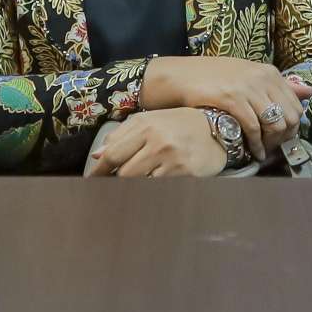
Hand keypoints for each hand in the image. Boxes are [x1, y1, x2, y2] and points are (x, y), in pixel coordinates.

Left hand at [85, 108, 227, 177]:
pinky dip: (151, 191)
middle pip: (123, 172)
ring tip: (128, 190)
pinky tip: (151, 189)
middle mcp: (158, 141)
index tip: (91, 180)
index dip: (99, 171)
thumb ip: (123, 134)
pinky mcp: (185, 174)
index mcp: (145, 125)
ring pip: (139, 183)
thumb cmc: (181, 124)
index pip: (113, 153)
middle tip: (106, 189)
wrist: (219, 128)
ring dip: (130, 189)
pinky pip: (159, 189)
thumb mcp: (152, 120)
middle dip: (113, 183)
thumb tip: (99, 155)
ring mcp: (172, 159)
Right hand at [142, 56, 311, 162]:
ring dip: (271, 143)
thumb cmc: (214, 77)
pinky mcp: (232, 99)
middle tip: (272, 148)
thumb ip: (278, 86)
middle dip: (284, 137)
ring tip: (263, 151)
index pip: (296, 105)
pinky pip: (254, 127)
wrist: (181, 76)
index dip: (292, 126)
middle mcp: (263, 78)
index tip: (281, 138)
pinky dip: (256, 144)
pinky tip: (252, 151)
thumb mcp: (249, 76)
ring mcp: (248, 88)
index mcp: (270, 72)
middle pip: (289, 116)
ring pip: (275, 123)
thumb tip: (309, 92)